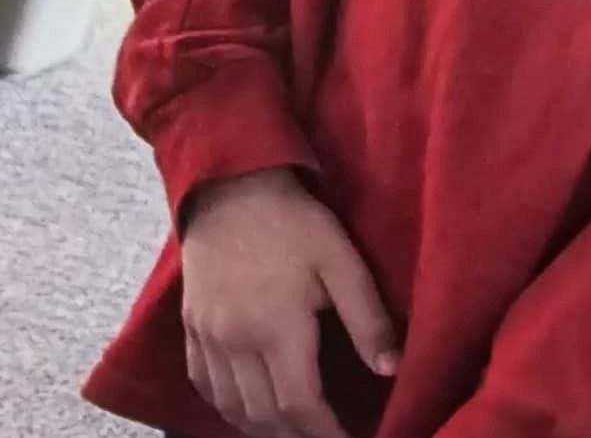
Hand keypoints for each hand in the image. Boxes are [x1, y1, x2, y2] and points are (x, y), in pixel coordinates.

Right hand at [181, 166, 399, 437]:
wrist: (230, 186)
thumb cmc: (293, 220)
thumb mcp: (340, 258)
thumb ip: (366, 316)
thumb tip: (392, 369)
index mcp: (277, 329)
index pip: (300, 406)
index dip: (326, 433)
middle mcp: (236, 343)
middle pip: (265, 416)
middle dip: (297, 434)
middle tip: (325, 434)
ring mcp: (208, 337)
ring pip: (232, 407)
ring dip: (263, 426)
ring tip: (294, 427)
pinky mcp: (190, 327)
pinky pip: (205, 385)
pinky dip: (228, 406)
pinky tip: (248, 404)